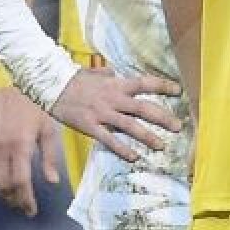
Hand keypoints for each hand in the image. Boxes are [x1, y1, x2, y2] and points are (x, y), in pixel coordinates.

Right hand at [0, 85, 61, 218]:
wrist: (11, 82)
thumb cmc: (35, 105)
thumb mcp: (48, 130)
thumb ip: (48, 158)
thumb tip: (53, 181)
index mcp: (20, 145)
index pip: (21, 183)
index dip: (25, 201)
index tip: (31, 211)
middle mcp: (1, 147)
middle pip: (4, 185)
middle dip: (14, 200)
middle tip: (23, 205)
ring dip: (1, 191)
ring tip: (13, 195)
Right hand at [50, 68, 182, 161]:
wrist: (51, 86)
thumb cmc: (72, 80)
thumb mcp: (92, 73)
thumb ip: (105, 74)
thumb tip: (112, 71)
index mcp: (116, 84)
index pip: (145, 83)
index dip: (162, 86)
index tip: (178, 91)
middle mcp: (113, 98)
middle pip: (143, 108)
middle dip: (162, 117)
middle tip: (178, 127)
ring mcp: (103, 113)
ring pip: (130, 126)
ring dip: (147, 136)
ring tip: (161, 146)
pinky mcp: (91, 126)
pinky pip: (109, 139)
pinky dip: (122, 149)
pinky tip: (134, 157)